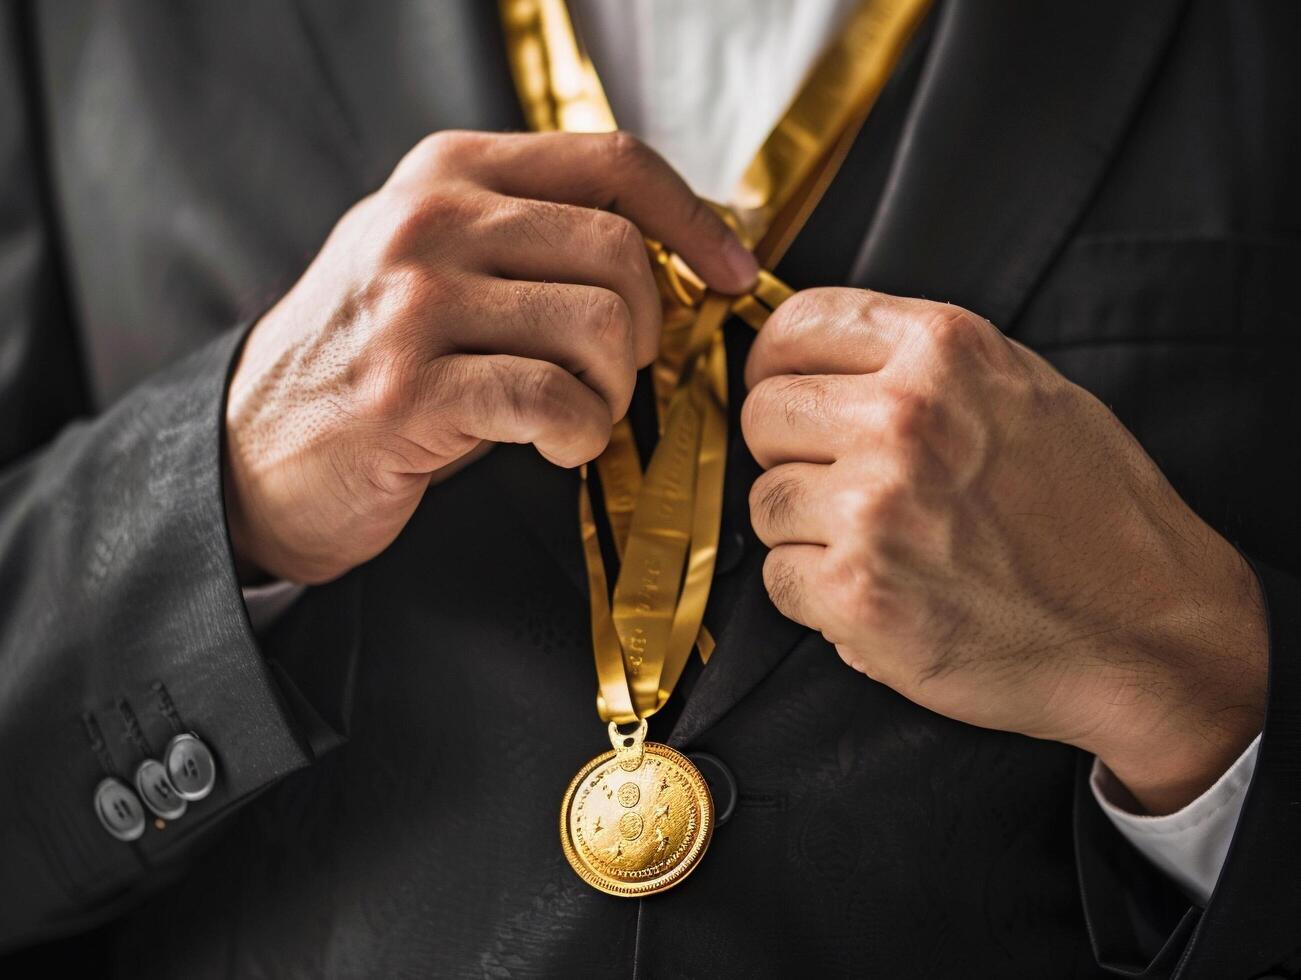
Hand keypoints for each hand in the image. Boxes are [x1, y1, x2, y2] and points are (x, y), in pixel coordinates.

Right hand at [224, 130, 756, 584]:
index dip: (693, 217)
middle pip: (620, 253)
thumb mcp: (434, 260)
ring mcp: (412, 303)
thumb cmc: (369, 359)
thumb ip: (530, 237)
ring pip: (598, 328)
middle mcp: (428, 221)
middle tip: (617, 375)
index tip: (730, 273)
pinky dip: (582, 436)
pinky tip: (557, 446)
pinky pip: (555, 401)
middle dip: (648, 330)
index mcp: (447, 172)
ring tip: (578, 414)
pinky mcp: (408, 390)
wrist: (253, 446)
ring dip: (614, 392)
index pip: (612, 161)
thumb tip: (674, 252)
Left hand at [742, 287, 1267, 813]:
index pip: (796, 327)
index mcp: (944, 351)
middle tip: (839, 484)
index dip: (775, 364)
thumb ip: (922, 365)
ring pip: (764, 502)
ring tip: (876, 547)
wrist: (1147, 634)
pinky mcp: (858, 592)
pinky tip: (878, 593)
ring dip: (804, 530)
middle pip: (764, 415)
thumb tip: (823, 359)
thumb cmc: (1093, 513)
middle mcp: (903, 417)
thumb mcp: (1027, 390)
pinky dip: (814, 594)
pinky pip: (778, 578)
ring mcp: (876, 507)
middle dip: (788, 452)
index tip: (782, 389)